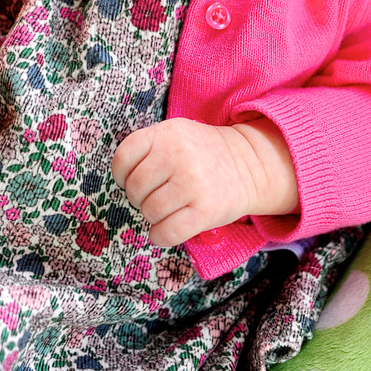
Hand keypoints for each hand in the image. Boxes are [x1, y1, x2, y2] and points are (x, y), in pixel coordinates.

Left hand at [111, 117, 297, 246]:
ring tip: (165, 210)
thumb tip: (121, 179)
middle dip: (138, 198)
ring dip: (152, 217)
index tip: (130, 180)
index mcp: (166, 133)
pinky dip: (159, 236)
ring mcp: (192, 183)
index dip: (121, 175)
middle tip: (152, 197)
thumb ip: (149, 148)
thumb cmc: (203, 153)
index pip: (123, 157)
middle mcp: (178, 155)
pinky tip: (164, 231)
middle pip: (135, 188)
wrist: (249, 163)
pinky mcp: (206, 210)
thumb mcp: (176, 134)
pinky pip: (168, 232)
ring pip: (150, 211)